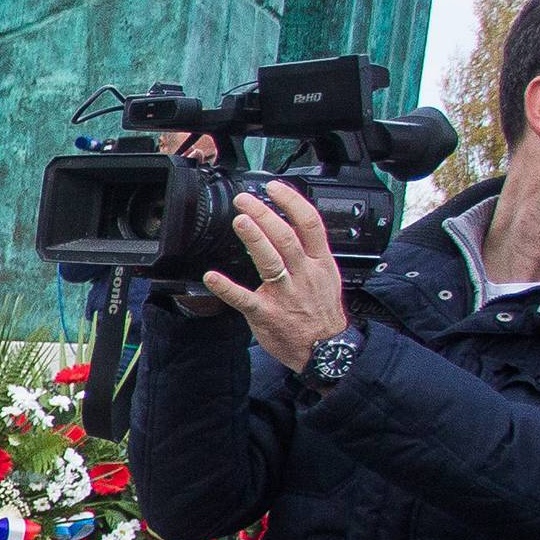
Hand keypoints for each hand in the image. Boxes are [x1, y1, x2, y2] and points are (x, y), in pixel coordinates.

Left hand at [201, 179, 349, 372]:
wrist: (326, 351)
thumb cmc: (322, 313)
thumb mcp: (327, 277)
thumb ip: (311, 252)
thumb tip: (294, 226)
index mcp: (320, 262)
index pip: (310, 224)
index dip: (292, 202)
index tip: (273, 188)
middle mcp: (303, 274)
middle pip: (286, 237)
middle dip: (265, 215)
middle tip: (244, 200)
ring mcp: (285, 294)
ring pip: (271, 261)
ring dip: (255, 239)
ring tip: (240, 220)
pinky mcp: (267, 314)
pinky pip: (245, 299)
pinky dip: (227, 288)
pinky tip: (211, 277)